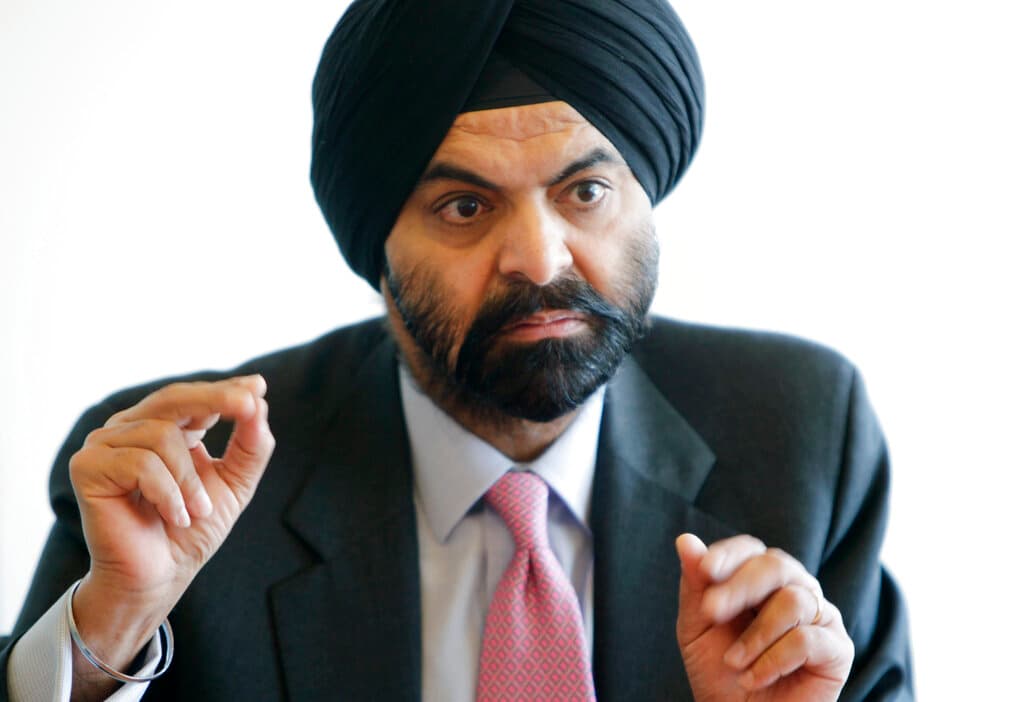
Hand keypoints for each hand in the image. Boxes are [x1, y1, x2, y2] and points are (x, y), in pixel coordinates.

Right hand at [66, 375, 273, 696]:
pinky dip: (167, 493)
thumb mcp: (235, 482)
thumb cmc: (193, 530)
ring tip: (196, 512)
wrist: (160, 577)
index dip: (225, 389)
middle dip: (215, 399)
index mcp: (162, 427)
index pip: (193, 397)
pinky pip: (140, 463)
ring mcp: (105, 445)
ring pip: (162, 435)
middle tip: (248, 405)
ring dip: (190, 480)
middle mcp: (130, 428)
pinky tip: (175, 517)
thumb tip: (259, 403)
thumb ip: (251, 445)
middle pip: (174, 398)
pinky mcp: (88, 467)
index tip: (258, 386)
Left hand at [675, 534, 852, 701]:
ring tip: (735, 662)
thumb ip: (695, 584)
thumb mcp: (698, 627)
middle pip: (775, 565)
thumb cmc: (720, 672)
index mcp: (761, 579)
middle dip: (739, 587)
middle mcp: (795, 589)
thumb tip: (685, 541)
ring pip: (793, 600)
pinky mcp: (838, 648)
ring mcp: (820, 616)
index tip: (704, 569)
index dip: (728, 555)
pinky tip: (755, 678)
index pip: (751, 550)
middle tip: (712, 613)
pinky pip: (807, 638)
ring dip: (755, 635)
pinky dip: (774, 660)